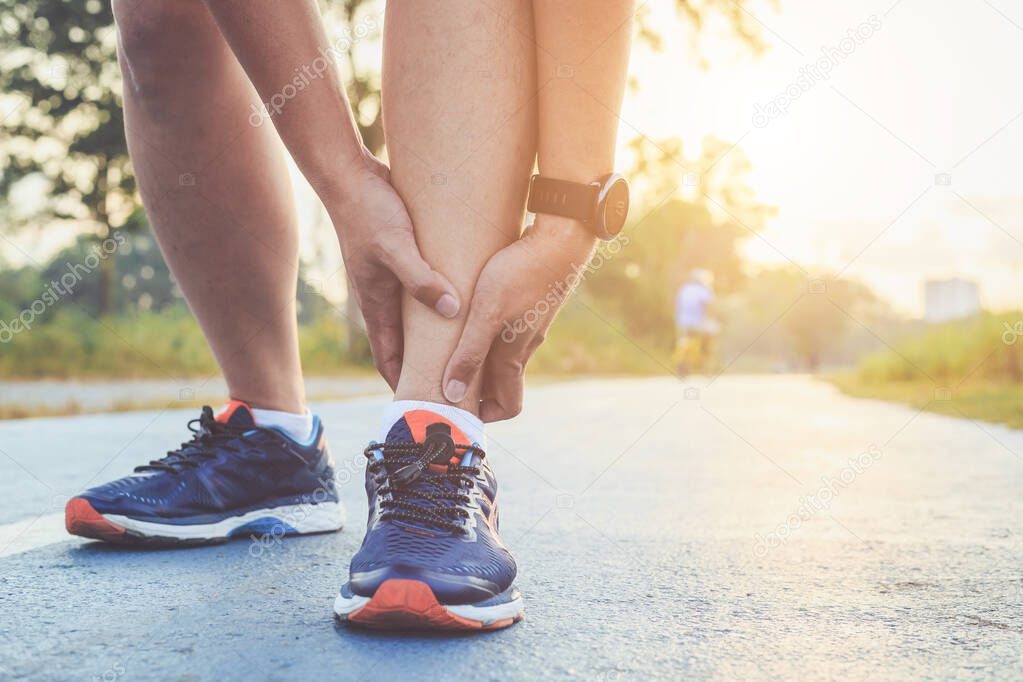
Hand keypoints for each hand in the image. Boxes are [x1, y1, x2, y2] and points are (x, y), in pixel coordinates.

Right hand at [328, 151, 459, 388]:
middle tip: (457, 385)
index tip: (428, 408)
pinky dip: (439, 302)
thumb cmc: (369, 213)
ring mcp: (392, 279)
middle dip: (427, 366)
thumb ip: (422, 280)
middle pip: (406, 345)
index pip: (391, 359)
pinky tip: (464, 301)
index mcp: (377, 305)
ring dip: (436, 335)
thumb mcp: (397, 247)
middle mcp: (383, 298)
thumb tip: (452, 312)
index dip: (406, 385)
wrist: (351, 176)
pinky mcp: (403, 260)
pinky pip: (423, 290)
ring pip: (416, 319)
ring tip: (466, 350)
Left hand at [442, 217, 596, 421]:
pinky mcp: (530, 305)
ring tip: (449, 343)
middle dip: (475, 386)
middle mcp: (525, 346)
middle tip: (443, 377)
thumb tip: (453, 394)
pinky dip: (487, 331)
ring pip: (503, 354)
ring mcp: (530, 326)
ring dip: (478, 355)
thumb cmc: (520, 274)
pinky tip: (469, 313)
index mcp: (514, 356)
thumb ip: (470, 353)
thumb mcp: (487, 314)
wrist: (560, 240)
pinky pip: (507, 330)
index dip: (485, 415)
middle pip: (501, 382)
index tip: (458, 408)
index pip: (507, 406)